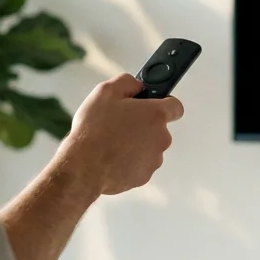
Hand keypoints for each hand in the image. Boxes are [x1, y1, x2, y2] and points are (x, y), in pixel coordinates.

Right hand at [58, 73, 184, 196]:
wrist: (83, 168)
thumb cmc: (93, 131)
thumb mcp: (105, 92)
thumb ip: (128, 82)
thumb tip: (138, 85)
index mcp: (156, 115)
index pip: (175, 106)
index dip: (163, 103)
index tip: (151, 105)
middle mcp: (161, 138)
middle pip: (159, 128)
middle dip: (143, 125)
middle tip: (120, 124)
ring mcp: (154, 159)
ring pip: (149, 147)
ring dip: (136, 144)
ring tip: (112, 142)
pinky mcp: (144, 176)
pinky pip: (140, 164)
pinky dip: (129, 161)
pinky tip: (111, 158)